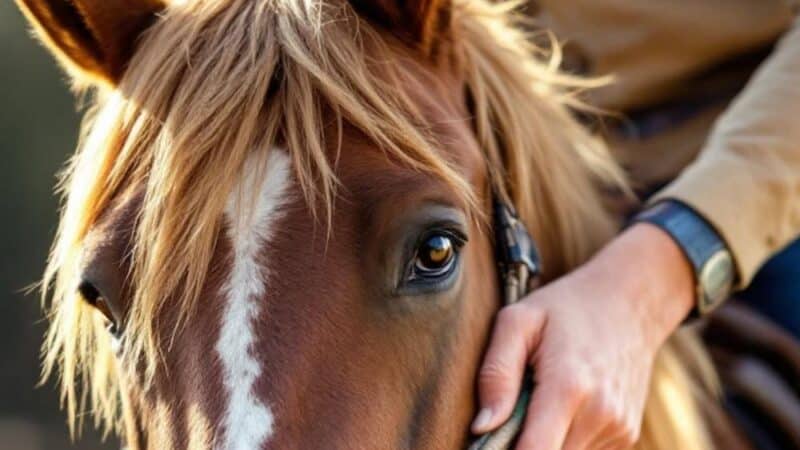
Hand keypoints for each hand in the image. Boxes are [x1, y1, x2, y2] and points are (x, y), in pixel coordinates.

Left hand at [472, 224, 695, 449]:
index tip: (488, 441)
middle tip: (512, 409)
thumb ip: (496, 374)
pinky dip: (566, 438)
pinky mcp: (627, 434)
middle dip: (521, 443)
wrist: (631, 301)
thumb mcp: (518, 321)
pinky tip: (564, 405)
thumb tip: (481, 427)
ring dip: (545, 440)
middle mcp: (600, 414)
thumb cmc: (566, 306)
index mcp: (569, 386)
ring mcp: (619, 427)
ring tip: (541, 399)